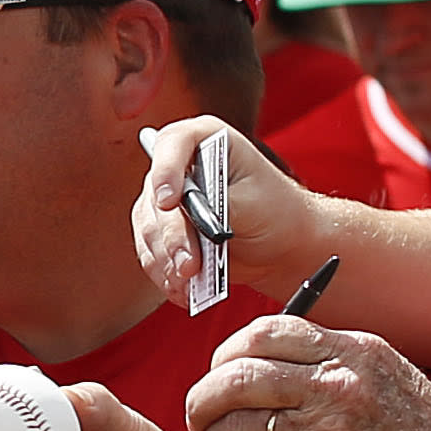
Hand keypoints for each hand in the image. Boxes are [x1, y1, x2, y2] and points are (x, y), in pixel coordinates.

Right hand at [132, 117, 324, 307]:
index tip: (171, 201)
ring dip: (166, 260)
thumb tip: (187, 219)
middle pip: (155, 196)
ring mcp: (167, 200)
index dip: (166, 170)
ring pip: (148, 230)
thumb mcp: (251, 204)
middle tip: (189, 264)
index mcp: (205, 139)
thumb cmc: (276, 213)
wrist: (282, 245)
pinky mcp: (163, 232)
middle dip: (171, 236)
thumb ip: (216, 206)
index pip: (171, 143)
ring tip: (191, 282)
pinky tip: (185, 290)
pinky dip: (166, 274)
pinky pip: (150, 253)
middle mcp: (179, 165)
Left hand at [182, 314, 430, 430]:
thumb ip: (333, 365)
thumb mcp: (387, 377)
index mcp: (352, 352)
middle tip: (198, 418)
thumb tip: (266, 364)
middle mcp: (338, 385)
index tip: (219, 376)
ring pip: (234, 426)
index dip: (227, 355)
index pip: (265, 333)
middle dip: (203, 398)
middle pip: (237, 376)